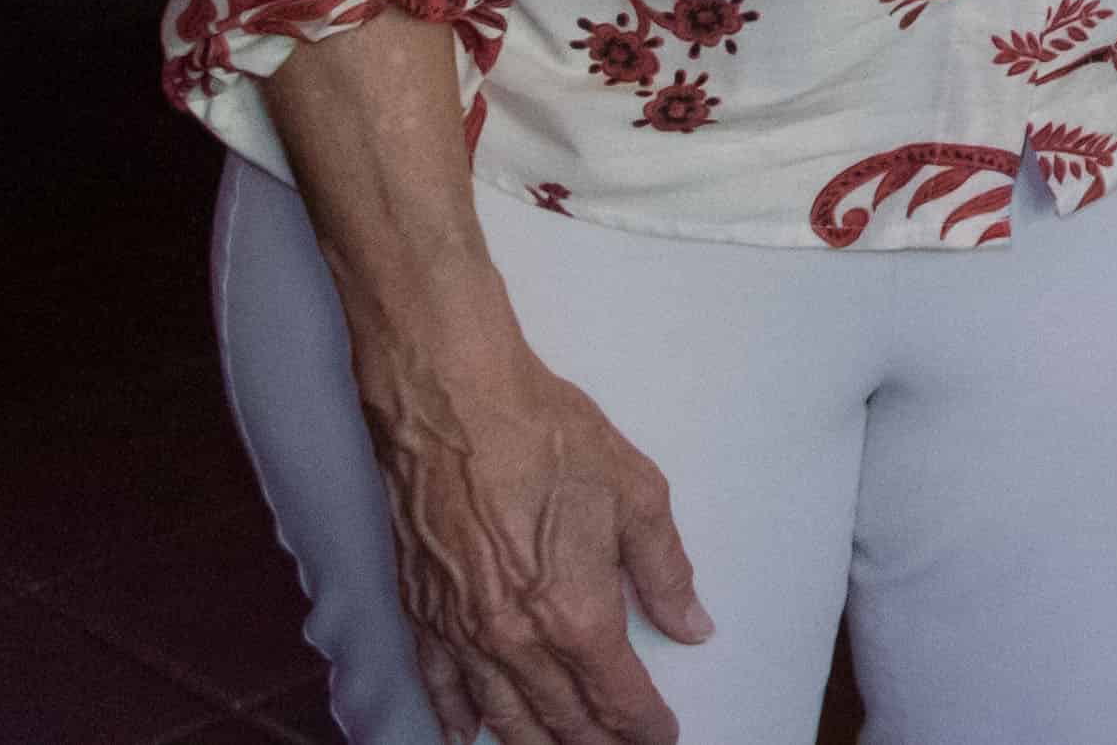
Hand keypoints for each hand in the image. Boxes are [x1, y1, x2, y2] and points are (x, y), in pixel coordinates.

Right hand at [345, 309, 709, 744]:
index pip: (618, 697)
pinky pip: (442, 689)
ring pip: (504, 718)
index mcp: (577, 614)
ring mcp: (463, 633)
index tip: (662, 736)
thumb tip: (694, 626)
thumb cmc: (548, 438)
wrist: (453, 404)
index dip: (644, 725)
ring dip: (537, 743)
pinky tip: (468, 739)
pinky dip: (459, 721)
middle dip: (597, 743)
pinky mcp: (422, 614)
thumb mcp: (637, 494)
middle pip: (563, 720)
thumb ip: (666, 571)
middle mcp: (517, 640)